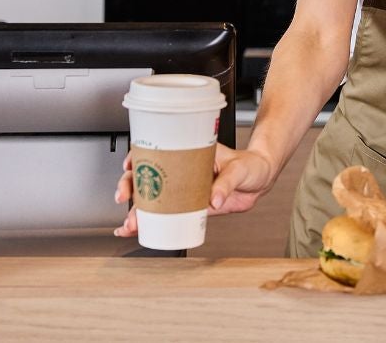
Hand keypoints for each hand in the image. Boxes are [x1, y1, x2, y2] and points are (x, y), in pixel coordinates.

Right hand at [114, 143, 275, 236]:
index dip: (138, 158)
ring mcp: (184, 191)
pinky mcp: (190, 208)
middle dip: (130, 188)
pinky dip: (150, 225)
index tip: (130, 165)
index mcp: (189, 155)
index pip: (157, 152)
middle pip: (148, 177)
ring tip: (128, 225)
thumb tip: (214, 199)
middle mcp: (182, 172)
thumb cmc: (251, 165)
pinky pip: (166, 217)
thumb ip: (227, 183)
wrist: (261, 180)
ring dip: (136, 212)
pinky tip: (136, 232)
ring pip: (153, 199)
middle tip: (124, 198)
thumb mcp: (240, 169)